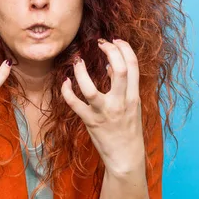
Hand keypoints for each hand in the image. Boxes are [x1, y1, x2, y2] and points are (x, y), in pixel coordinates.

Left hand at [61, 38, 144, 172]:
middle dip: (109, 51)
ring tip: (78, 61)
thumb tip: (111, 64)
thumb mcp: (132, 106)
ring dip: (81, 72)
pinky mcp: (90, 121)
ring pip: (90, 88)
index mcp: (133, 97)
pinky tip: (65, 82)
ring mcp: (104, 112)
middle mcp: (121, 102)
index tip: (114, 41)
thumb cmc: (128, 130)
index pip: (132, 66)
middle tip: (99, 43)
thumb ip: (123, 85)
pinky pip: (75, 104)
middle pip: (119, 70)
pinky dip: (67, 91)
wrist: (126, 158)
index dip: (124, 48)